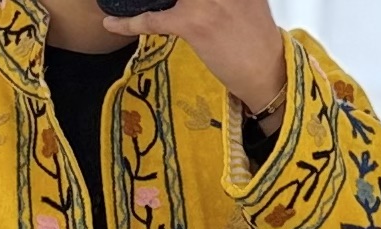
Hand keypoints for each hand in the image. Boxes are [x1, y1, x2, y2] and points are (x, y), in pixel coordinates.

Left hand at [105, 0, 286, 122]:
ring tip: (124, 2)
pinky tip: (113, 23)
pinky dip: (129, 23)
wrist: (267, 70)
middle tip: (151, 5)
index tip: (172, 1)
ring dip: (142, 0)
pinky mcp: (193, 23)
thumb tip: (191, 1)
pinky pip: (153, 19)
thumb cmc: (255, 37)